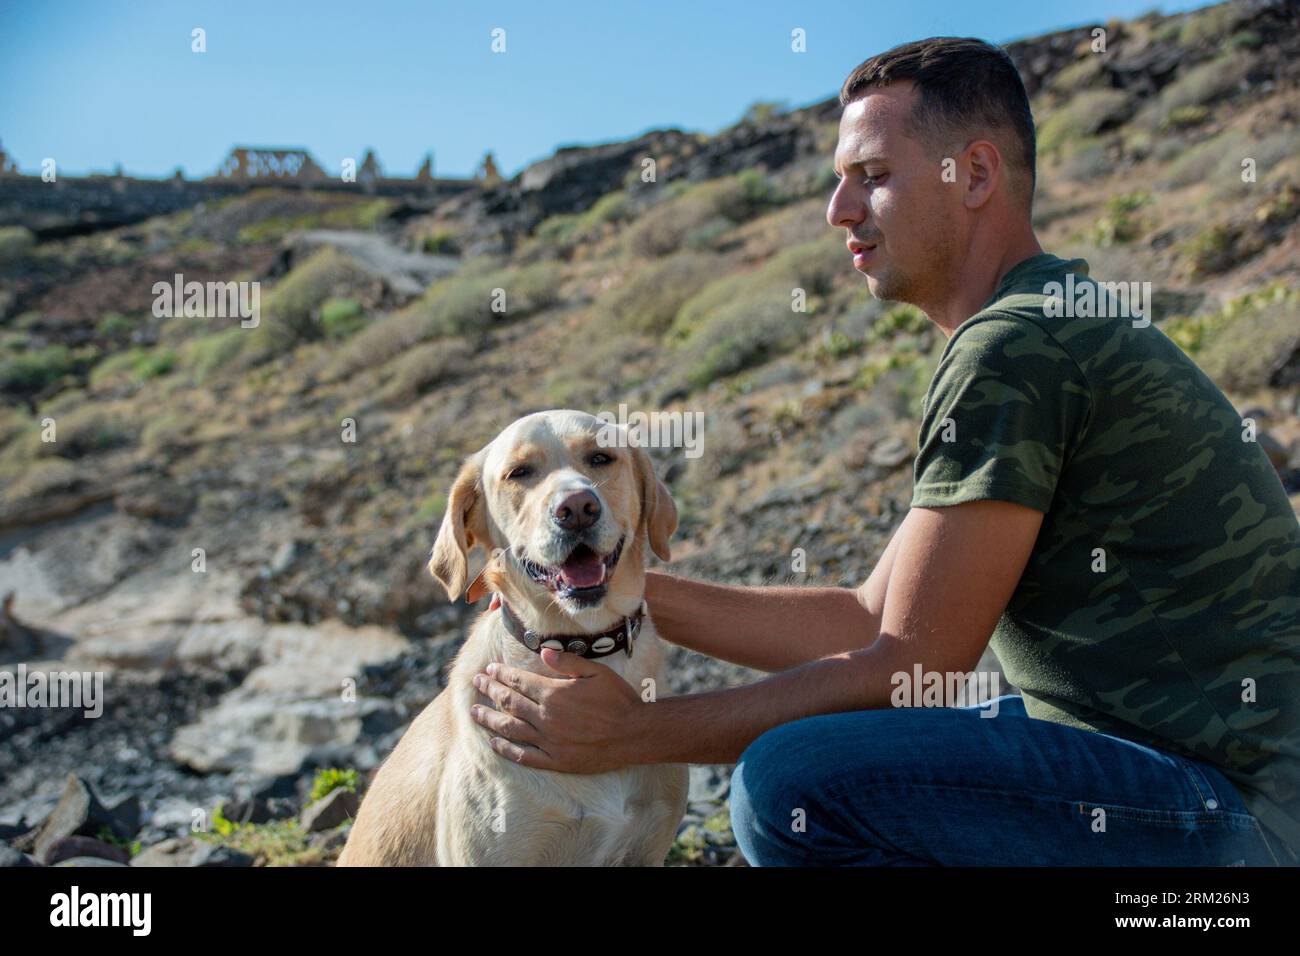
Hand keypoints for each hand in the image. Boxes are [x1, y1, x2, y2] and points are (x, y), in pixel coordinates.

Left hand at [470, 648, 643, 772]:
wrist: (635, 733)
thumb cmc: (618, 699)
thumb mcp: (596, 672)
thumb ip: (567, 662)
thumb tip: (543, 650)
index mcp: (554, 693)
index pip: (519, 681)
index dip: (501, 675)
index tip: (488, 669)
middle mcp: (546, 717)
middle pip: (509, 702)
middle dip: (490, 690)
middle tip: (476, 683)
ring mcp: (549, 741)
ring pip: (510, 729)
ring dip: (490, 718)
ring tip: (474, 711)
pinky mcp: (555, 760)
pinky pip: (523, 755)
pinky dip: (506, 749)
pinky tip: (494, 742)